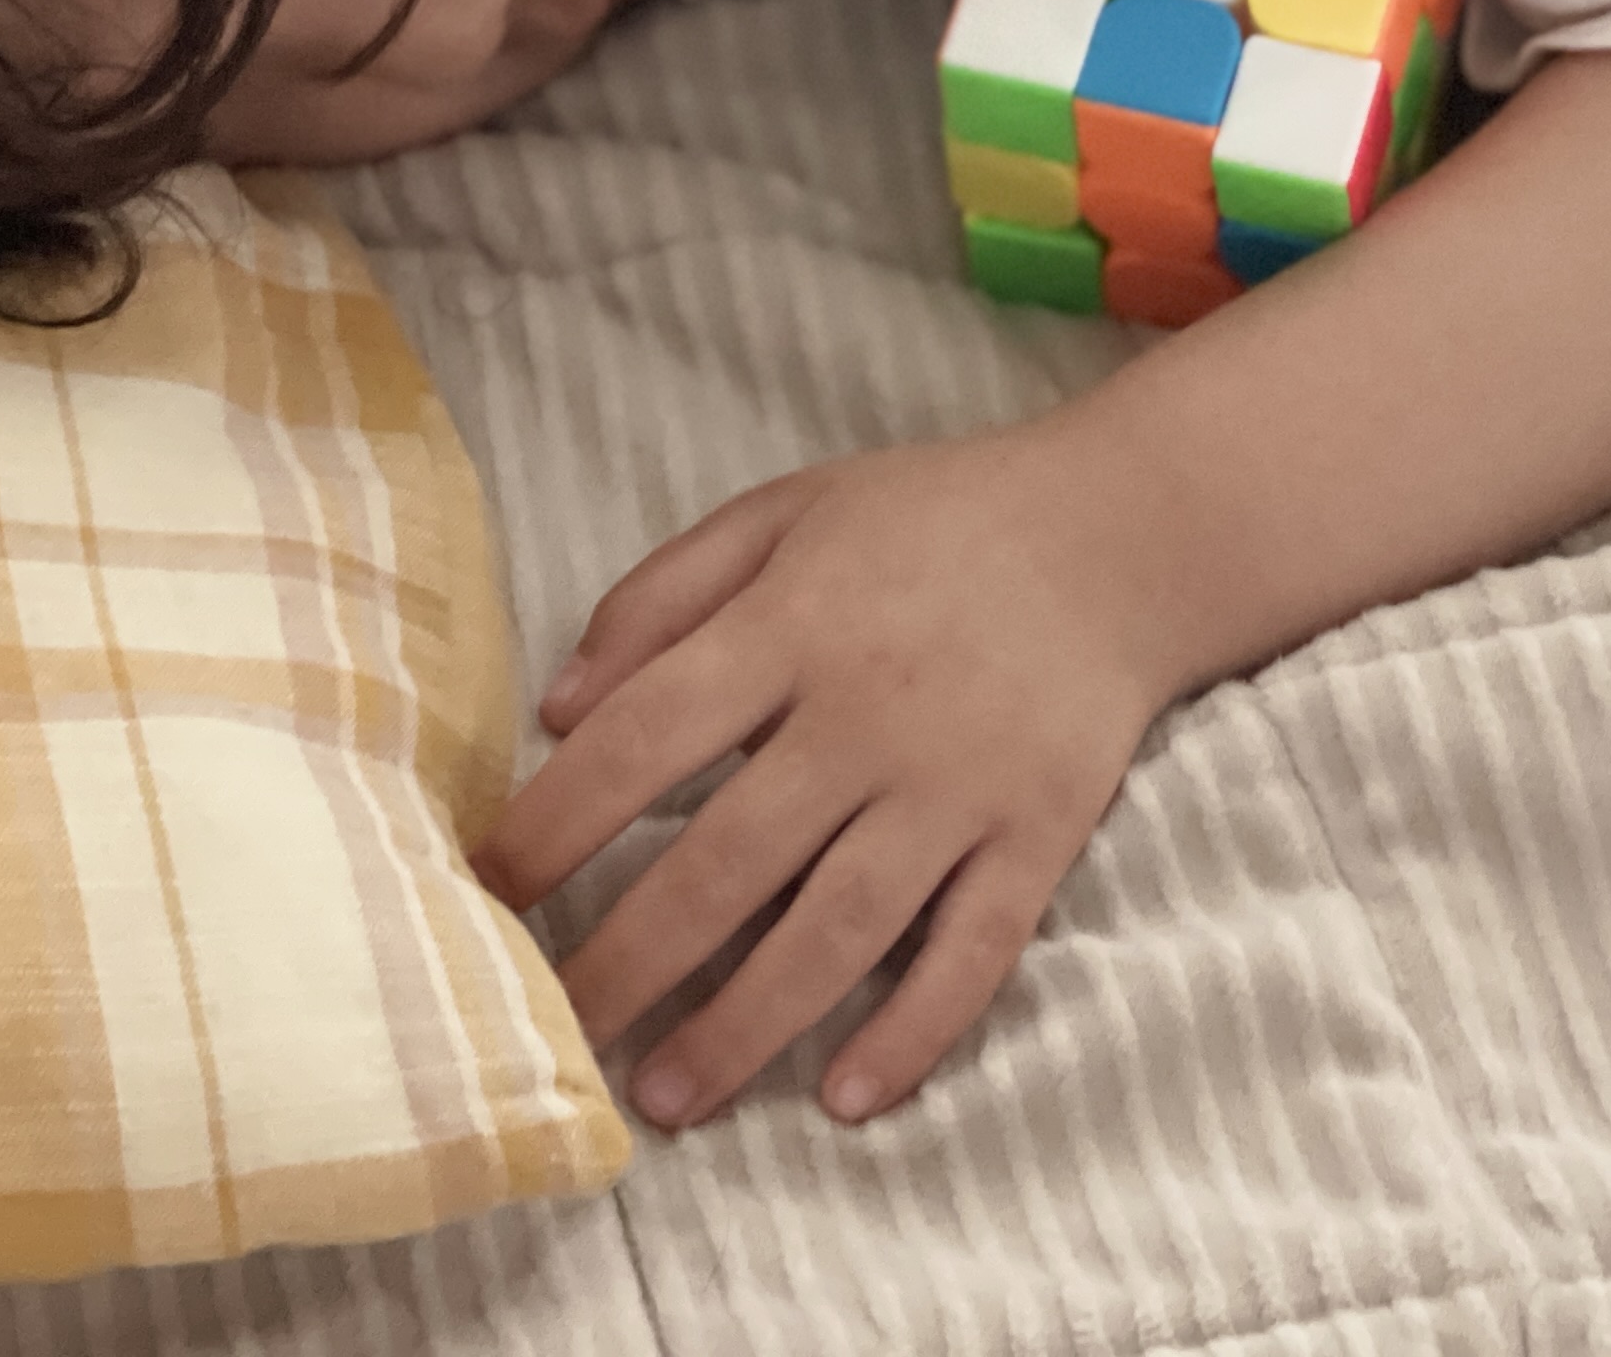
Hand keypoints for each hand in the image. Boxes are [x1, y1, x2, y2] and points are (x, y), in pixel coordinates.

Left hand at [475, 418, 1194, 1128]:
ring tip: (666, 1096)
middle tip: (557, 1035)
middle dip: (630, 962)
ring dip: (746, 1023)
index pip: (643, 739)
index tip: (484, 895)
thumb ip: (661, 595)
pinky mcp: (1039, 835)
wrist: (1126, 530)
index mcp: (792, 626)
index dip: (553, 824)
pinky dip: (914, 1030)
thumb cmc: (932, 521)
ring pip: (839, 928)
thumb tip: (556, 710)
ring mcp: (959, 784)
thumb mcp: (784, 512)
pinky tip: (846, 1098)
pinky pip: (974, 951)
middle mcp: (869, 714)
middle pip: (728, 861)